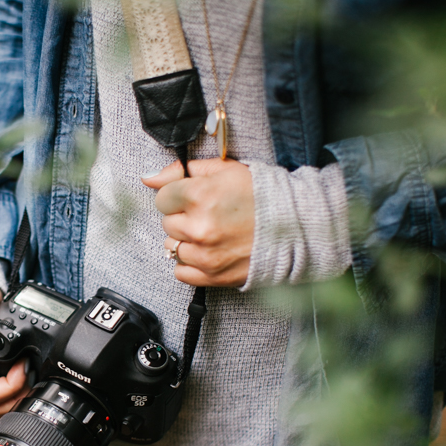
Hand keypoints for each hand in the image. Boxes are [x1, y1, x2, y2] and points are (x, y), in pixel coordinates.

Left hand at [142, 158, 254, 286]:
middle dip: (183, 217)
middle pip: (167, 223)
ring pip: (172, 247)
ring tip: (212, 233)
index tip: (194, 197)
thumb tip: (148, 177)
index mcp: (200, 195)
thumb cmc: (262, 195)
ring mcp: (205, 254)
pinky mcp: (212, 276)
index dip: (178, 195)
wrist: (297, 226)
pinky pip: (181, 271)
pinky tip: (209, 251)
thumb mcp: (224, 170)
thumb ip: (182, 171)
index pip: (162, 197)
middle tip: (209, 214)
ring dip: (187, 241)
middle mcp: (199, 227)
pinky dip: (191, 263)